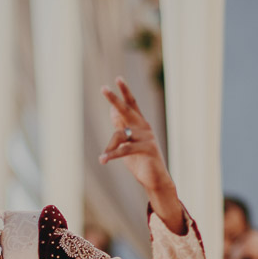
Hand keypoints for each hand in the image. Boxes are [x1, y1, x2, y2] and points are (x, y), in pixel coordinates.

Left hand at [98, 77, 173, 195]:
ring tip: (102, 158)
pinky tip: (103, 159)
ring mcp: (147, 137)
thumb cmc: (140, 161)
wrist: (155, 180)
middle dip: (114, 99)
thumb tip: (112, 111)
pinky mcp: (148, 149)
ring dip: (109, 148)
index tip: (117, 78)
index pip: (132, 104)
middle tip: (103, 88)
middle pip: (127, 110)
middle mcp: (145, 127)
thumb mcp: (127, 143)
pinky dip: (112, 154)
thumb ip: (121, 127)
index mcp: (140, 124)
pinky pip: (125, 149)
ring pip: (120, 135)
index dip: (124, 92)